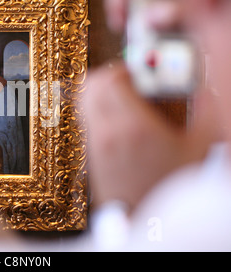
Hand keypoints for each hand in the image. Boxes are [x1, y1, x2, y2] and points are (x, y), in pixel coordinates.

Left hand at [84, 64, 203, 211]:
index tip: (136, 71)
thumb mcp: (199, 148)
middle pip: (90, 85)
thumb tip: (207, 90)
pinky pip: (84, 118)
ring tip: (118, 94)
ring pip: (83, 101)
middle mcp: (108, 132)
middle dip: (106, 75)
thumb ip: (206, 112)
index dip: (122, 68)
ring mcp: (96, 143)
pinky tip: (114, 115)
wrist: (148, 221)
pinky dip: (93, 107)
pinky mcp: (91, 153)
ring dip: (97, 90)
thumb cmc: (172, 187)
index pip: (110, 80)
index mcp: (134, 127)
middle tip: (125, 78)